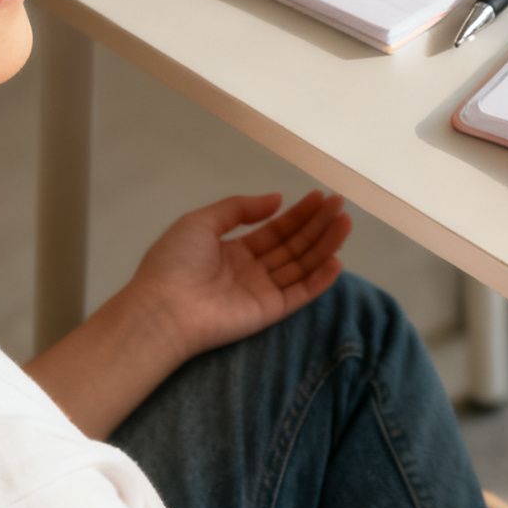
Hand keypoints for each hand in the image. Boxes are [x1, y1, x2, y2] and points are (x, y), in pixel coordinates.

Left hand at [119, 191, 351, 363]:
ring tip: (345, 223)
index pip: (274, 230)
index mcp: (233, 250)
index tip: (319, 196)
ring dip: (325, 245)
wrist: (163, 307)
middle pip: (293, 245)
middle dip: (317, 224)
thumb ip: (239, 209)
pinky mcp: (270, 311)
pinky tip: (337, 260)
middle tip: (340, 205)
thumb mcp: (200, 222)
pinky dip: (320, 279)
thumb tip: (276, 199)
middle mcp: (252, 270)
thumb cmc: (175, 262)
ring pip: (301, 265)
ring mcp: (262, 291)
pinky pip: (300, 293)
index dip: (297, 213)